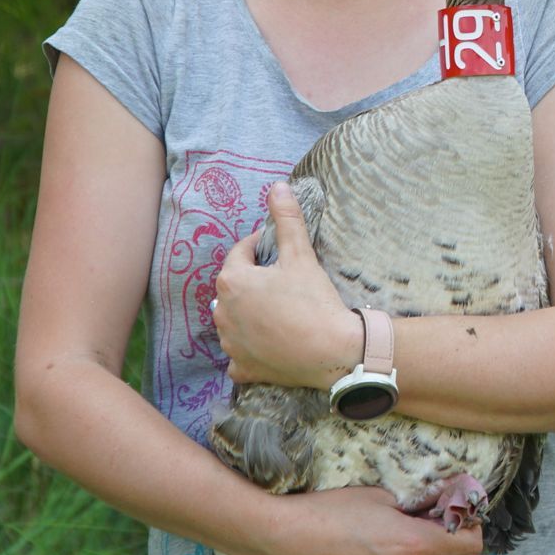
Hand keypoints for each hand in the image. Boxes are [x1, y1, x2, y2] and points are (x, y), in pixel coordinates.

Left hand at [216, 181, 362, 388]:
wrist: (332, 351)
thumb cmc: (313, 300)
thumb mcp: (301, 255)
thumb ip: (287, 219)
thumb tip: (278, 186)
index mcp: (232, 281)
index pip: (241, 252)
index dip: (261, 246)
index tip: (280, 248)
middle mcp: (222, 312)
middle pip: (235, 287)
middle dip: (253, 280)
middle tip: (282, 280)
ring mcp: (230, 343)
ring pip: (233, 320)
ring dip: (248, 313)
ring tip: (278, 310)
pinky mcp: (242, 368)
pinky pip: (238, 355)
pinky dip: (249, 348)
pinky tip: (268, 344)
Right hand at [250, 486, 482, 554]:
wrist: (288, 539)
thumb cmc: (331, 511)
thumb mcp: (381, 497)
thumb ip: (416, 507)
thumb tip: (438, 507)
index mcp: (414, 544)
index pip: (468, 546)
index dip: (472, 527)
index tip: (463, 514)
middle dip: (462, 545)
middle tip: (448, 526)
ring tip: (429, 546)